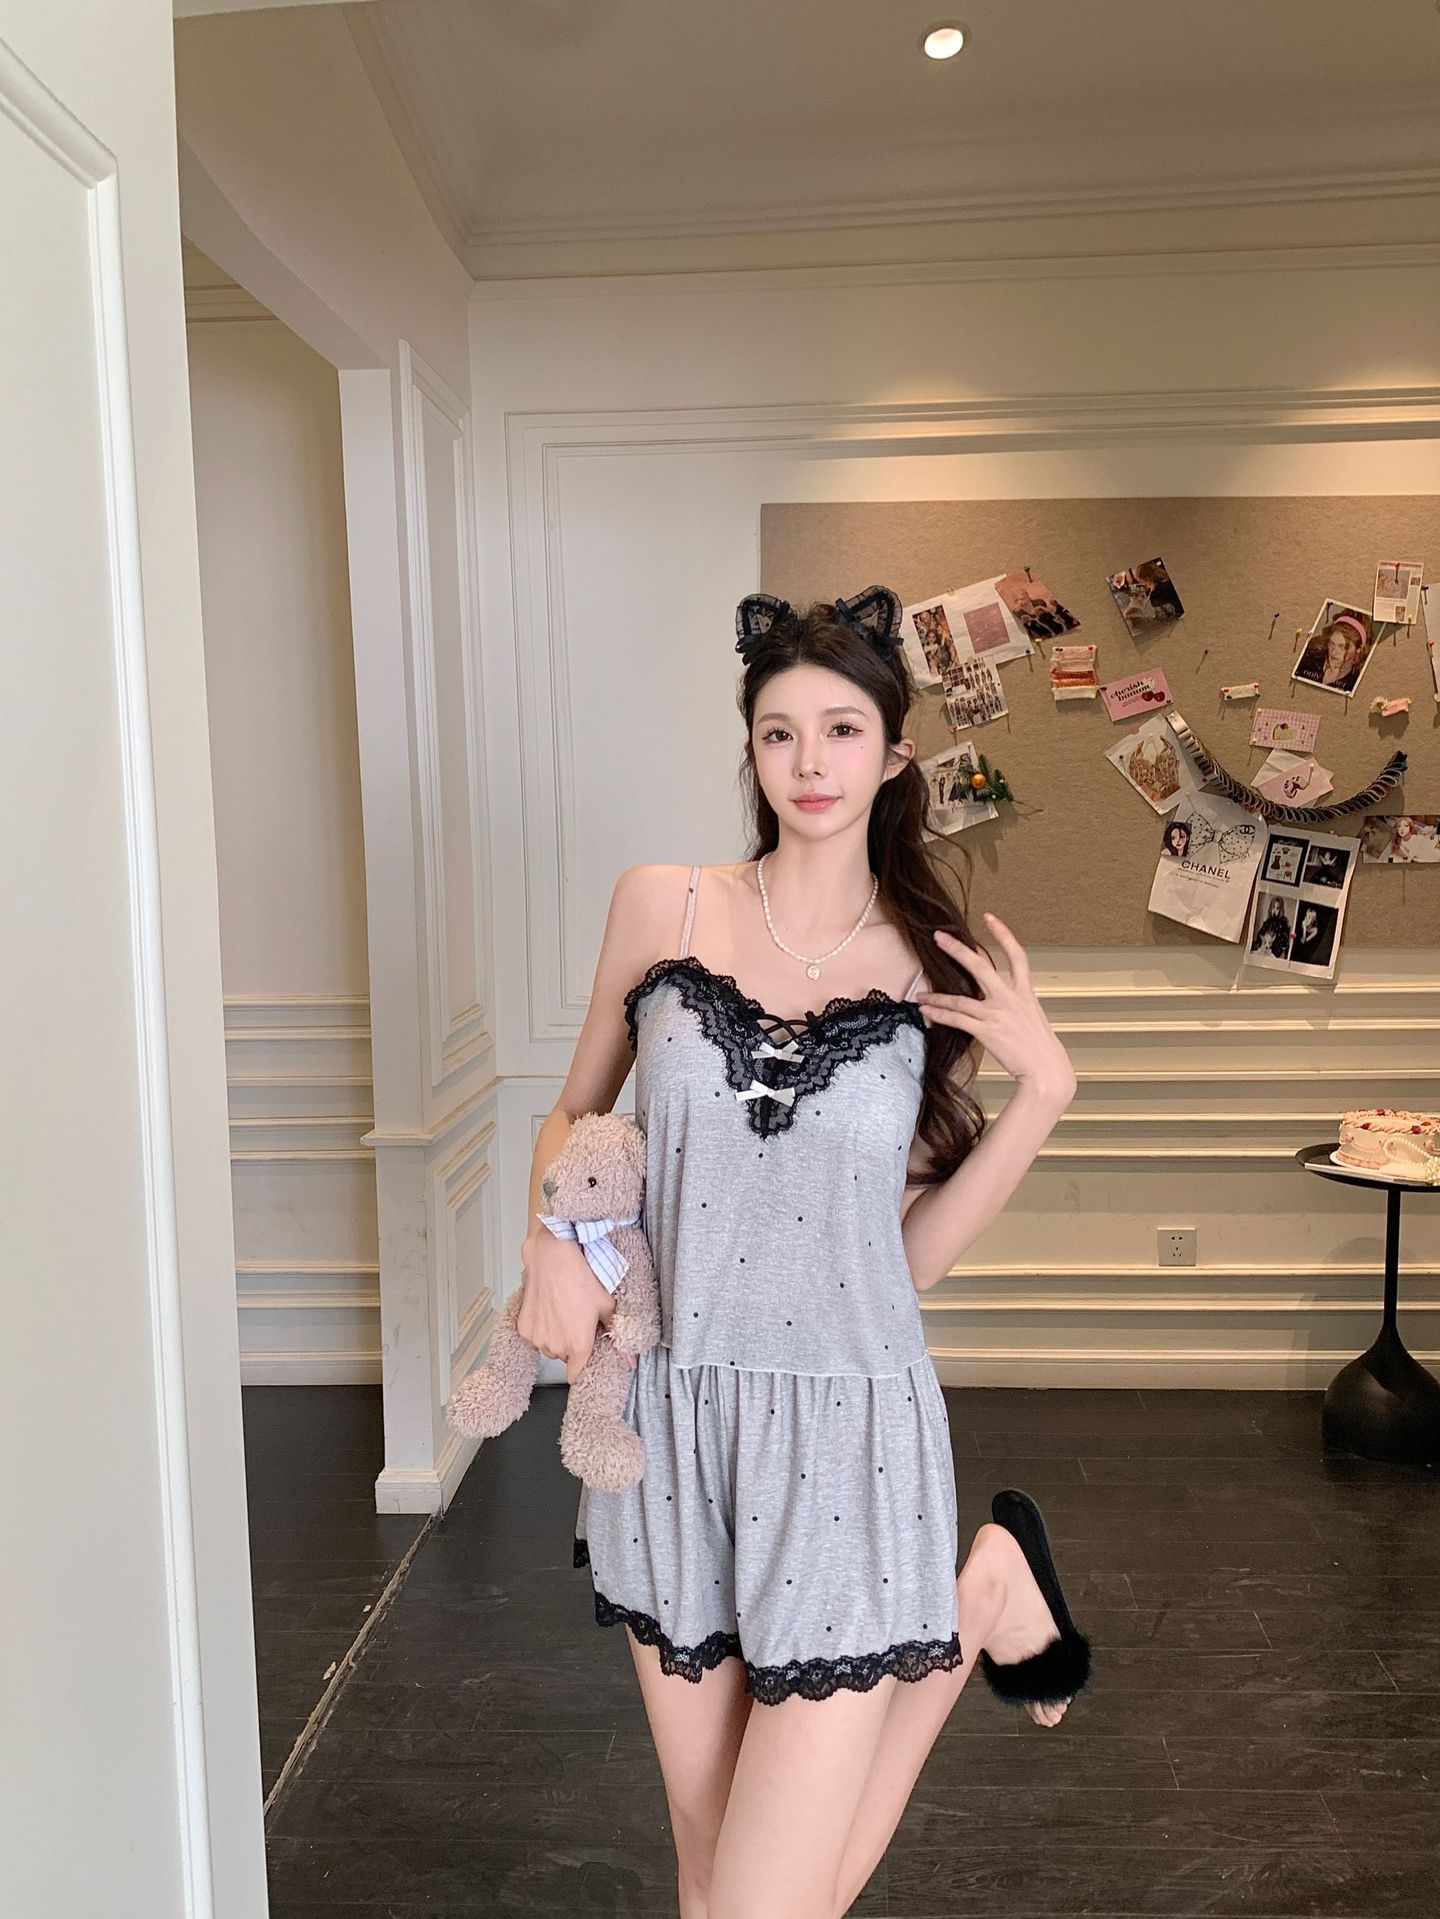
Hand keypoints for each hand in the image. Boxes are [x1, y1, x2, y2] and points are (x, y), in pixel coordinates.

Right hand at [516, 1228, 636, 1382]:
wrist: (552, 1258)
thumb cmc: (580, 1277)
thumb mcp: (606, 1305)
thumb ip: (615, 1334)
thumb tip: (629, 1359)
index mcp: (579, 1344)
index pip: (576, 1375)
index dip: (581, 1366)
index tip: (585, 1357)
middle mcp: (556, 1346)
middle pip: (564, 1357)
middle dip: (571, 1344)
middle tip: (577, 1321)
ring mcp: (537, 1338)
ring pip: (549, 1347)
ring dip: (555, 1337)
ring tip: (562, 1312)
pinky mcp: (524, 1328)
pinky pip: (535, 1337)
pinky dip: (540, 1328)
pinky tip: (548, 1310)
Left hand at [916, 911, 1075, 1103]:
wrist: (1046, 1072)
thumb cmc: (1039, 1048)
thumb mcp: (1032, 1017)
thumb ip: (1015, 1003)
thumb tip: (997, 999)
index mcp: (1025, 992)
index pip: (1016, 954)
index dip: (1003, 933)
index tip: (989, 917)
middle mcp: (1011, 999)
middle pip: (981, 966)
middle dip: (957, 950)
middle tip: (939, 936)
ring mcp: (998, 1015)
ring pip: (960, 999)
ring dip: (936, 998)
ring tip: (920, 996)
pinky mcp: (987, 1032)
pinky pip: (957, 1020)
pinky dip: (940, 1016)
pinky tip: (927, 1014)